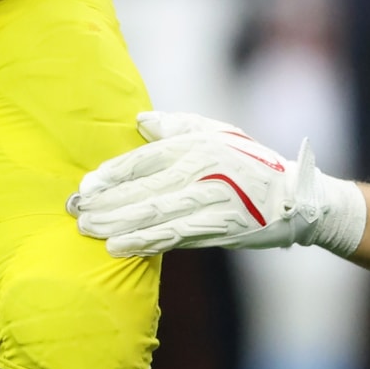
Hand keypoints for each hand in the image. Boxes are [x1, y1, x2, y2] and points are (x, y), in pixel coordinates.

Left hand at [69, 110, 367, 257]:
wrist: (295, 198)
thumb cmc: (251, 162)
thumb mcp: (219, 132)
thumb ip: (178, 126)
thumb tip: (140, 121)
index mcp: (199, 145)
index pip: (146, 159)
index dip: (113, 174)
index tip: (86, 185)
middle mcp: (204, 171)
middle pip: (143, 189)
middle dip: (105, 202)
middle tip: (74, 211)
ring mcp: (212, 202)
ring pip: (155, 214)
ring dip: (117, 223)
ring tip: (87, 229)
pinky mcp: (220, 229)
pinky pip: (175, 237)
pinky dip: (145, 242)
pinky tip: (119, 247)